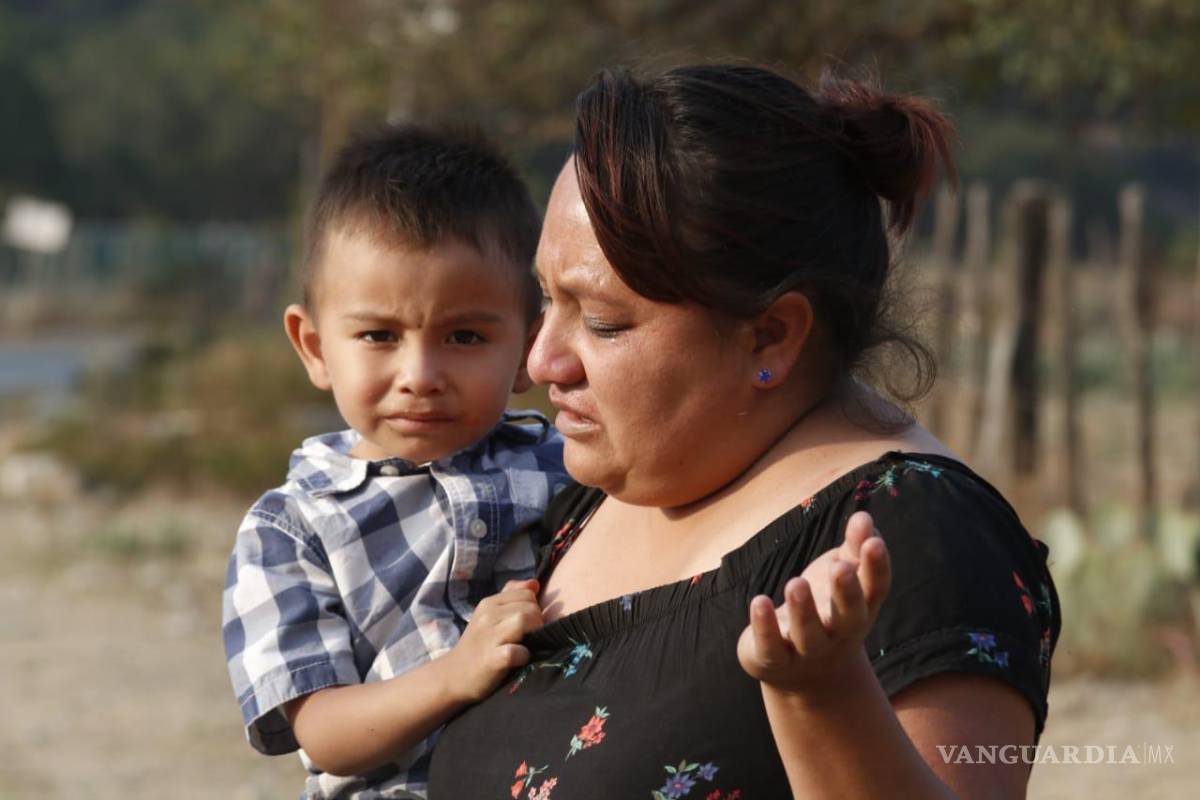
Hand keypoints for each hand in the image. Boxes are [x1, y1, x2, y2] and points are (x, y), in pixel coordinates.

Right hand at [445, 579, 543, 701]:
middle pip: (530, 606)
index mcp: (489, 603)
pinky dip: (523, 655)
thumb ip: (511, 596)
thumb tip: (534, 583)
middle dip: (537, 622)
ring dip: (534, 634)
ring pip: (524, 620)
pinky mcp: (491, 660)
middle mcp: (487, 616)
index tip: (527, 624)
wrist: (453, 675)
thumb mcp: (490, 615)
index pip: (527, 593)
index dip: (533, 608)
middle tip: (528, 637)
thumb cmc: (479, 644)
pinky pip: (516, 651)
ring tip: (527, 644)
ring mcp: (488, 637)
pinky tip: (519, 659)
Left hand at [737, 511, 890, 695]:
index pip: (875, 591)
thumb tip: (864, 516)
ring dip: (804, 610)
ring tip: (796, 582)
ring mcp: (807, 651)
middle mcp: (838, 635)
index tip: (874, 542)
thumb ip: (853, 547)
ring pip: (808, 635)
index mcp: (861, 611)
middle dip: (846, 594)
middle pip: (849, 619)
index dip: (877, 568)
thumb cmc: (827, 609)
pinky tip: (760, 601)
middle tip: (840, 567)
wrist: (801, 673)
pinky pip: (770, 647)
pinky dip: (765, 626)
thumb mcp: (841, 576)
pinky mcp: (774, 659)